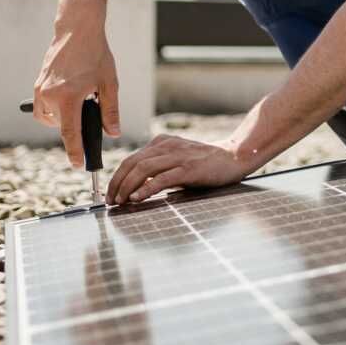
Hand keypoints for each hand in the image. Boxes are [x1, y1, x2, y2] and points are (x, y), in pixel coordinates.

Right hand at [33, 27, 122, 167]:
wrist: (77, 31)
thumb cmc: (96, 55)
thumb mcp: (109, 84)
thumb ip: (110, 111)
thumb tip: (112, 133)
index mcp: (68, 97)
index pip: (70, 134)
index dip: (75, 152)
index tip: (78, 165)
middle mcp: (50, 95)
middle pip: (61, 126)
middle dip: (74, 126)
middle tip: (89, 111)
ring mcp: (41, 90)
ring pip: (49, 118)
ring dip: (63, 118)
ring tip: (79, 102)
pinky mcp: (37, 84)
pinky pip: (43, 107)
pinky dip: (55, 109)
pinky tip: (69, 97)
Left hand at [108, 135, 252, 205]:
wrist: (234, 157)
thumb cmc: (205, 164)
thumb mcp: (177, 160)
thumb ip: (158, 168)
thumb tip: (134, 189)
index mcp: (162, 143)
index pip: (131, 159)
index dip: (116, 177)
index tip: (111, 194)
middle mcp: (167, 146)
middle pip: (132, 163)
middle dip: (116, 183)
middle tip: (111, 201)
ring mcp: (178, 156)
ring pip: (142, 169)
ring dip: (126, 187)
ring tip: (120, 202)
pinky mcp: (189, 168)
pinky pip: (161, 178)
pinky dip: (145, 189)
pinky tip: (137, 198)